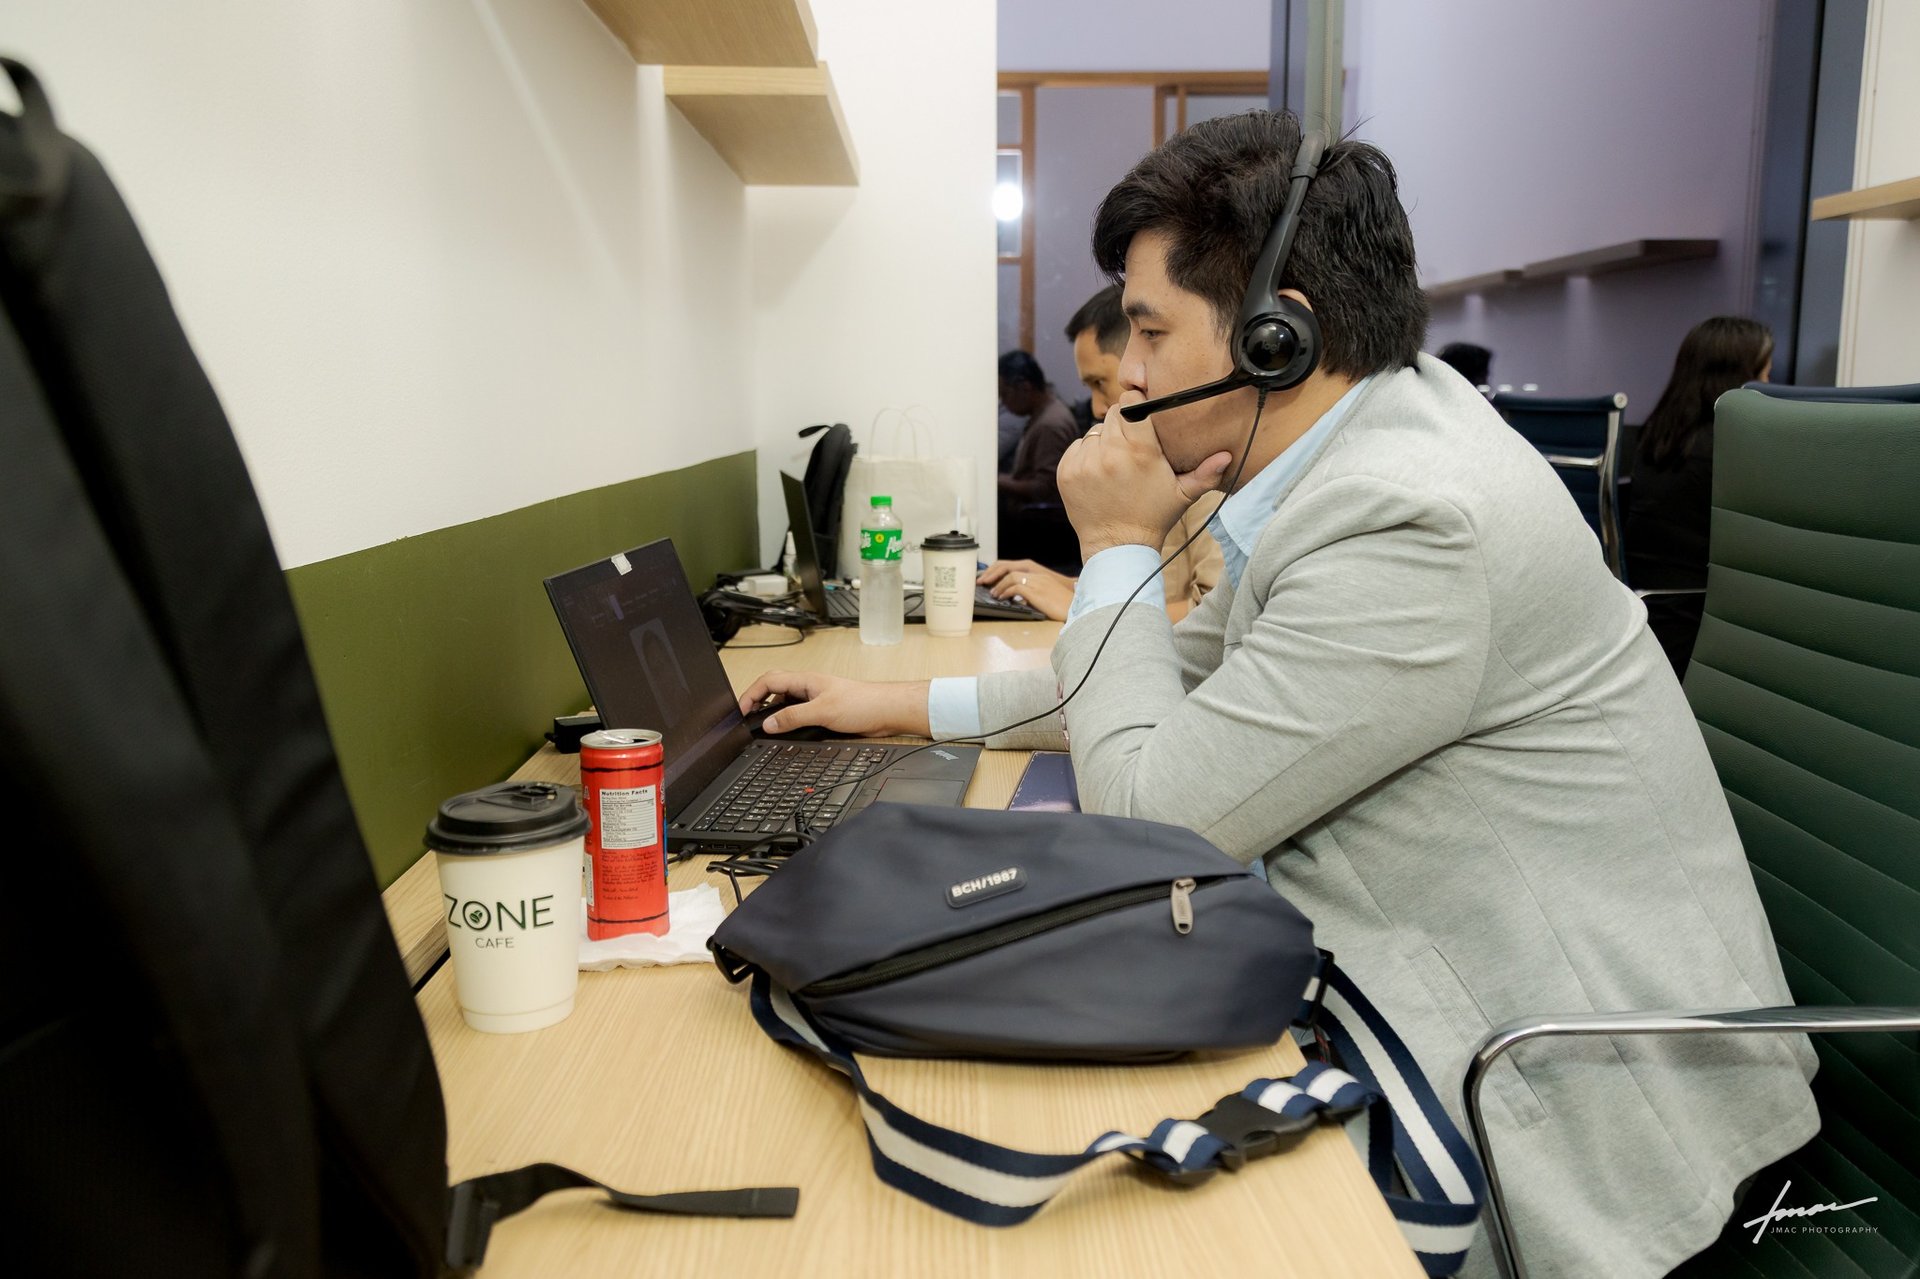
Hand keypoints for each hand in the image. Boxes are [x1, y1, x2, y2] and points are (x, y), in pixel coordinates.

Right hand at [736, 671, 930, 737]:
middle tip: (746, 718)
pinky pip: (798, 714)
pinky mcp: (824, 712)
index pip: (768, 681)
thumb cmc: (863, 703)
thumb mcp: (822, 711)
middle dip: (756, 701)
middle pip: (773, 688)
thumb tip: (768, 724)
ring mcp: (815, 699)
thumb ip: (793, 717)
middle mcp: (808, 688)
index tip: (740, 711)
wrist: (887, 711)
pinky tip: (787, 732)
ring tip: (762, 726)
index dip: (750, 694)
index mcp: (805, 681)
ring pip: (785, 702)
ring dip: (772, 712)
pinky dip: (787, 721)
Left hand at [977, 559, 1073, 620]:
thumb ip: (1032, 591)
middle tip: (981, 582)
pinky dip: (1006, 592)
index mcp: (1038, 572)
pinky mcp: (1037, 591)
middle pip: (1007, 566)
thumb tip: (1017, 598)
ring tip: (992, 593)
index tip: (986, 577)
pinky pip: (1016, 587)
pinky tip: (1002, 598)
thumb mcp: (1045, 594)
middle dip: (992, 573)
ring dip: (998, 585)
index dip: (996, 570)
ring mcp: (1037, 581)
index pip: (1011, 565)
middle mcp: (1036, 573)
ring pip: (1010, 576)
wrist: (1077, 607)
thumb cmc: (1063, 604)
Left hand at [1057, 391, 1229, 559]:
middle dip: (1123, 424)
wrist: (1118, 547)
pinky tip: (1100, 474)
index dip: (1137, 407)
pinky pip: (1078, 447)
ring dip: (1105, 441)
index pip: (1131, 404)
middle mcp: (1110, 453)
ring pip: (1095, 431)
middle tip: (1132, 445)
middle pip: (1113, 414)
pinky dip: (1087, 455)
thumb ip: (1206, 473)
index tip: (1141, 416)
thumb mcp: (1183, 495)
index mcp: (1140, 452)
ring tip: (1116, 465)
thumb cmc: (1154, 517)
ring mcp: (1085, 463)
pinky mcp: (1067, 472)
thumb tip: (1227, 455)